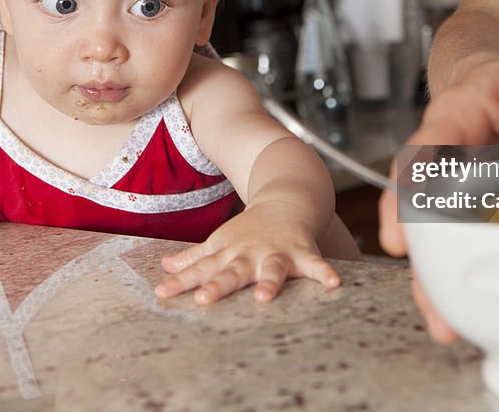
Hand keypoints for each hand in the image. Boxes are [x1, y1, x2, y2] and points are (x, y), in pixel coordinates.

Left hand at [155, 201, 340, 303]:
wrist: (285, 200)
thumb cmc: (249, 230)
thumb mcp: (220, 242)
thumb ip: (194, 258)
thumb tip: (165, 266)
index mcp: (228, 253)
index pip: (200, 269)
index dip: (181, 281)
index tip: (163, 293)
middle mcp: (250, 254)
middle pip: (232, 272)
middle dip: (219, 285)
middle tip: (205, 298)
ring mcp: (276, 252)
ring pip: (271, 270)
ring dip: (268, 282)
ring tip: (264, 297)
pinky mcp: (302, 252)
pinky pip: (315, 265)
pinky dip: (325, 273)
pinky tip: (335, 283)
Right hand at [378, 55, 498, 342]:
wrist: (491, 80)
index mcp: (445, 125)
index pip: (419, 160)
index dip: (406, 200)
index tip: (400, 237)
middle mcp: (438, 164)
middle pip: (418, 216)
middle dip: (422, 262)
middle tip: (430, 302)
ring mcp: (449, 191)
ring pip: (434, 239)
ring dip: (436, 281)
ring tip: (445, 326)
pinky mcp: (467, 210)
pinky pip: (459, 243)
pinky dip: (461, 276)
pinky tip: (469, 310)